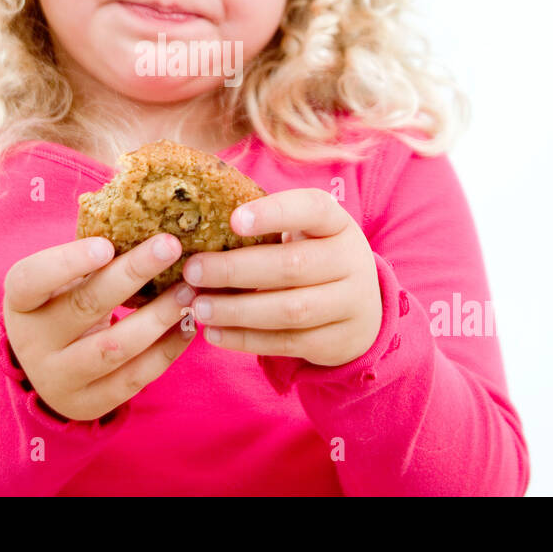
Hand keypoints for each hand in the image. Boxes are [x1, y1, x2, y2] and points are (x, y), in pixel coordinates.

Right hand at [2, 233, 196, 421]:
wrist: (49, 369)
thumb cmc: (63, 304)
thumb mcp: (59, 281)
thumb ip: (90, 253)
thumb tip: (144, 210)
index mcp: (21, 302)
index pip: (33, 279)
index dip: (67, 262)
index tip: (107, 243)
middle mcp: (32, 342)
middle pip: (84, 306)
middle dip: (132, 274)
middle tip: (170, 246)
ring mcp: (58, 378)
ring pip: (114, 348)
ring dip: (158, 316)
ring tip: (189, 290)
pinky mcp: (89, 403)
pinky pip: (134, 378)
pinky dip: (166, 350)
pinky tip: (188, 325)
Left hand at [182, 188, 381, 366]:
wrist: (360, 310)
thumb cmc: (312, 259)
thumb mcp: (303, 235)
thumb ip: (264, 229)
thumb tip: (196, 228)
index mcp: (337, 224)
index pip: (313, 209)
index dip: (274, 213)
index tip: (233, 219)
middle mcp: (350, 261)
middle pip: (292, 265)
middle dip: (236, 269)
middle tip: (192, 271)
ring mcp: (350, 304)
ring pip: (290, 310)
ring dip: (237, 310)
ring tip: (198, 307)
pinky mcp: (338, 341)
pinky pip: (288, 342)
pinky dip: (246, 339)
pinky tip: (215, 333)